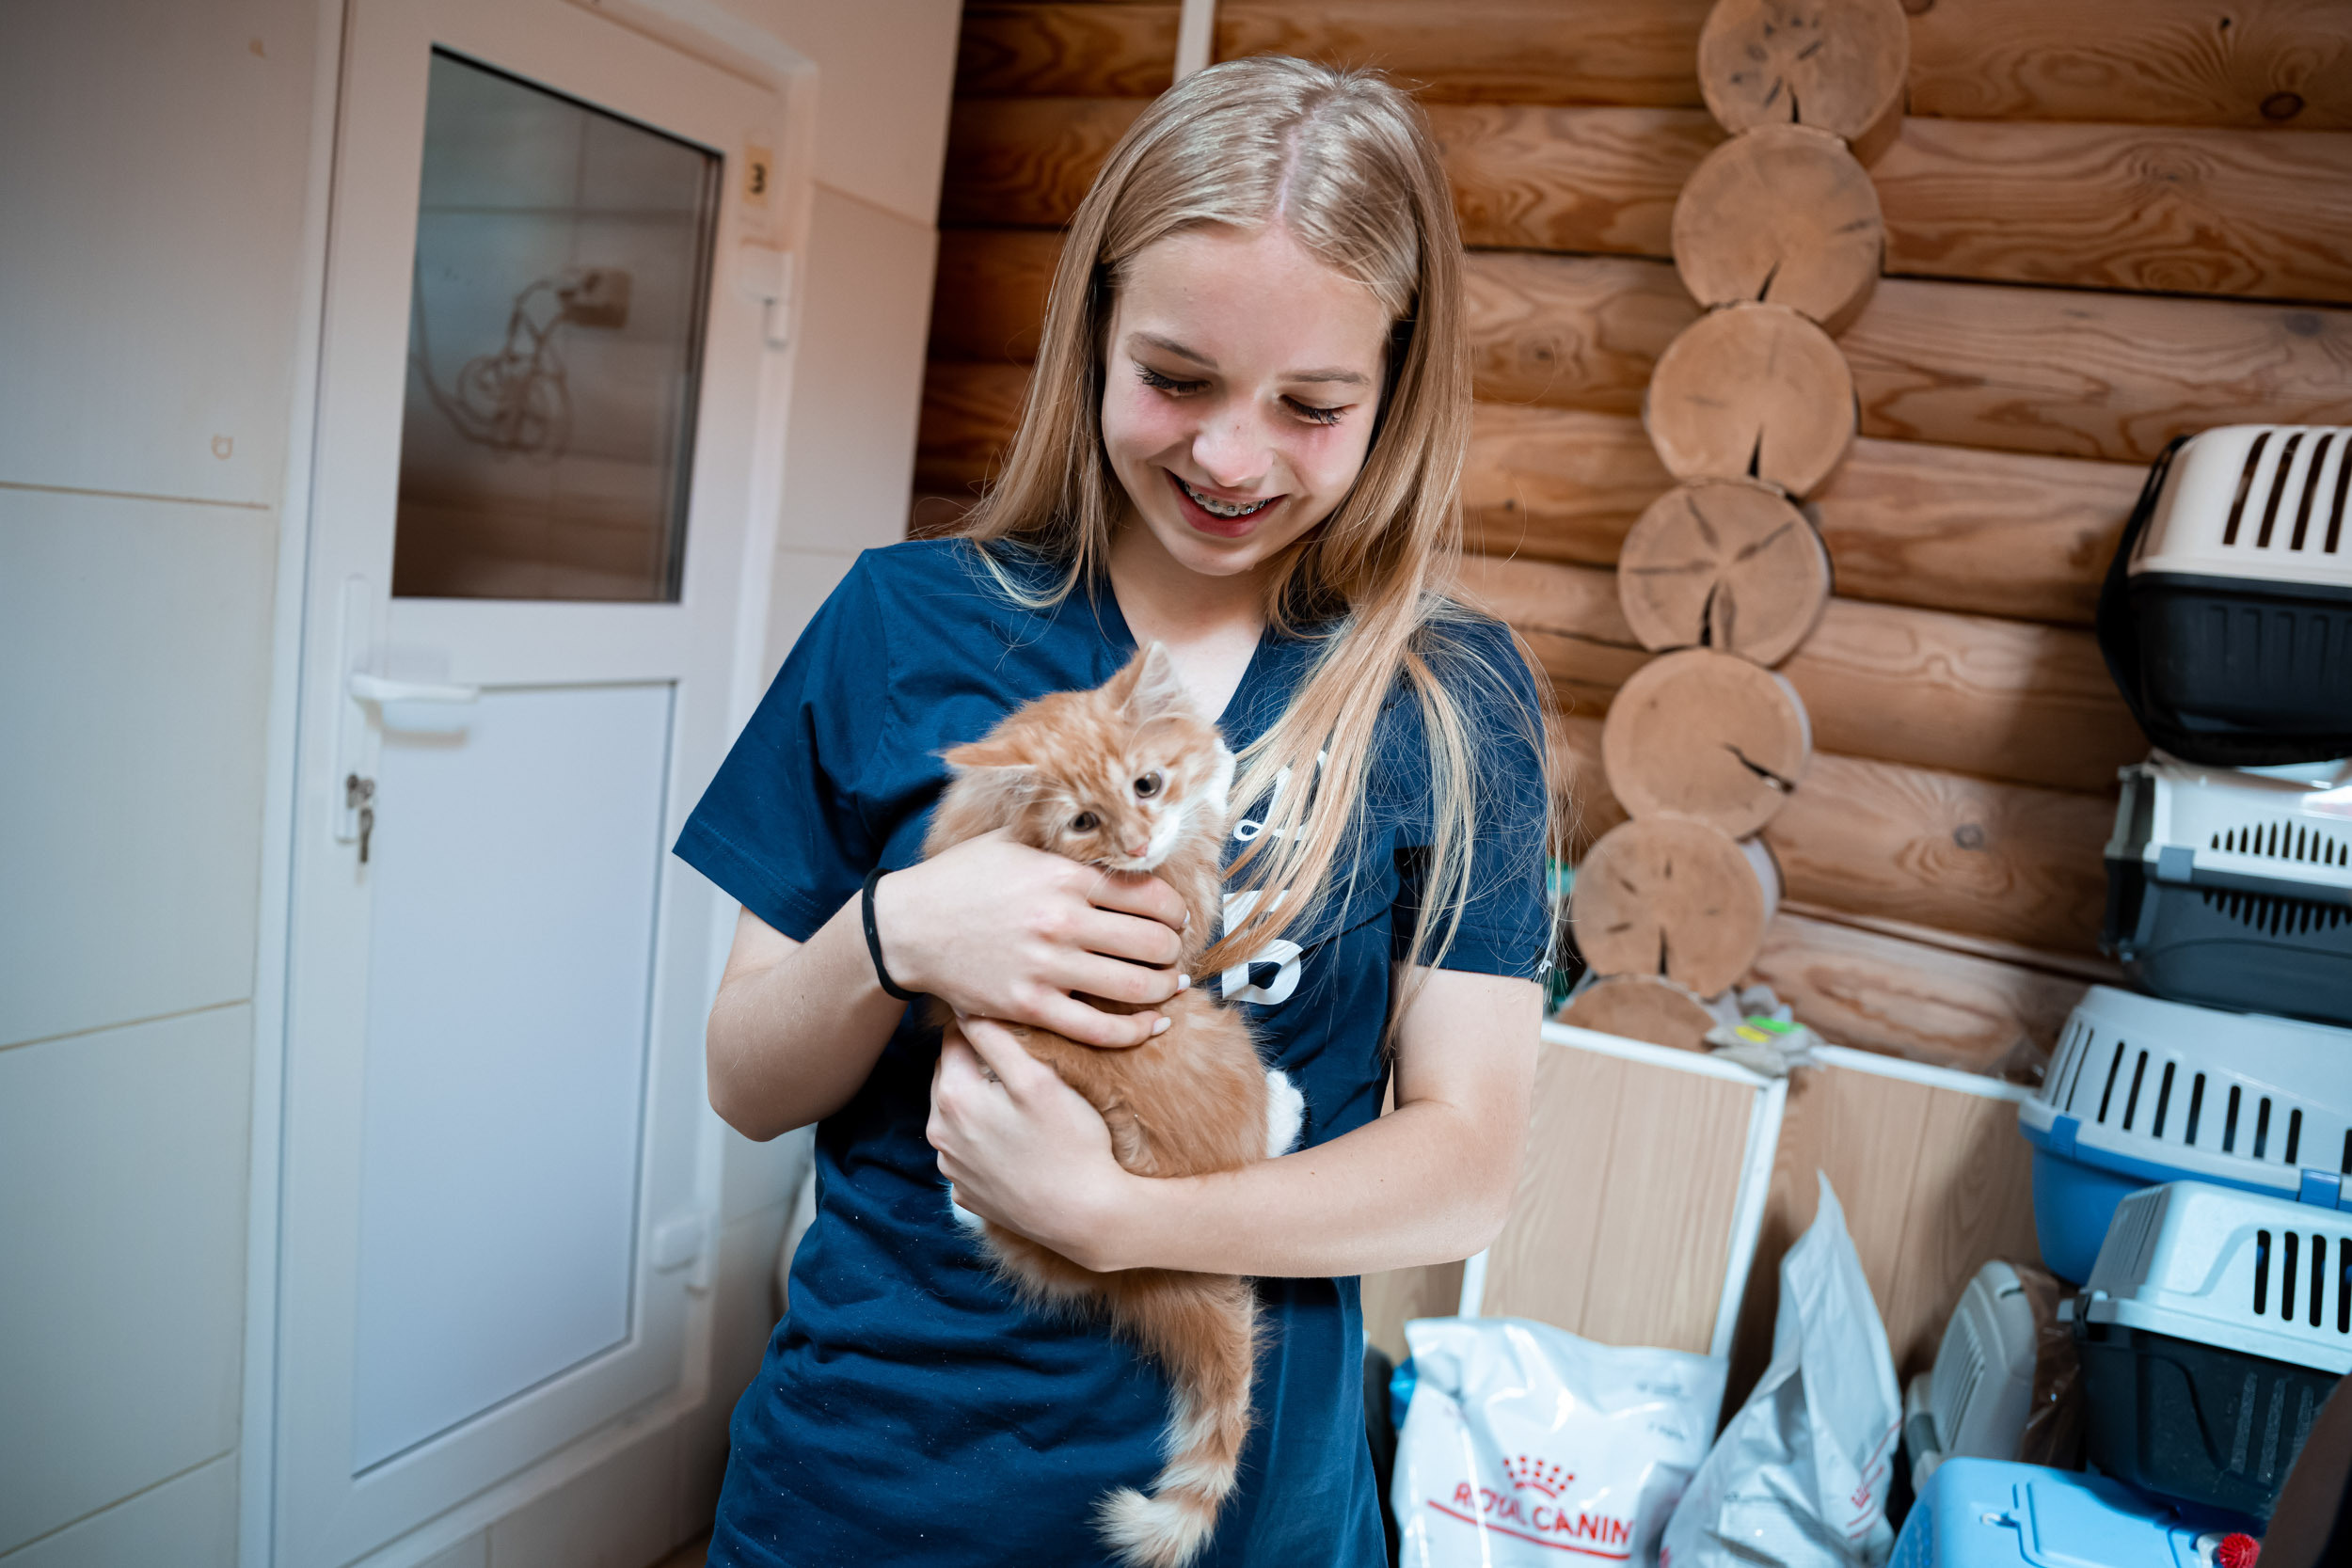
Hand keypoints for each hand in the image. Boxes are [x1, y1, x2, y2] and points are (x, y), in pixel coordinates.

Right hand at [873, 829, 1191, 1048]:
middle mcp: (1061, 921)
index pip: (1148, 895)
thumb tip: (1110, 826)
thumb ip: (1061, 836)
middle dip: (1172, 950)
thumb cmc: (961, 879)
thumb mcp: (1011, 841)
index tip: (1176, 918)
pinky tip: (1153, 1024)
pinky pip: (1099, 1028)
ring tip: (1169, 984)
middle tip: (1173, 952)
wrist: (907, 927)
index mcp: (1063, 876)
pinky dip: (1136, 1030)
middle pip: (1151, 942)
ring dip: (1164, 988)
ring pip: (1135, 987)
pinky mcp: (1029, 1007)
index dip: (1175, 910)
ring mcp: (1045, 968)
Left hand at [927, 1016, 1137, 1268]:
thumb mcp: (1037, 1079)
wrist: (1087, 1218)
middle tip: (1017, 1056)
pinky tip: (1016, 1140)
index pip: (954, 1039)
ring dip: (978, 1100)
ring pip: (957, 1115)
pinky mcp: (968, 1194)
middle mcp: (940, 1134)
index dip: (983, 1024)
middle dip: (976, 1062)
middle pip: (951, 1076)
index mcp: (953, 1097)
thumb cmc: (1070, 1144)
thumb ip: (997, 1038)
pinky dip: (984, 1139)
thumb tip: (967, 1009)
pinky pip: (968, 1152)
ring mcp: (952, 1169)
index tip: (1011, 1022)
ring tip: (1018, 1098)